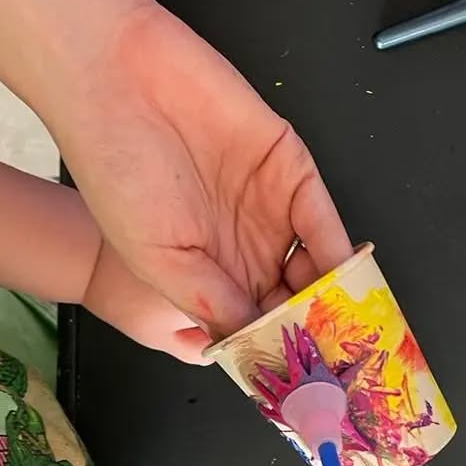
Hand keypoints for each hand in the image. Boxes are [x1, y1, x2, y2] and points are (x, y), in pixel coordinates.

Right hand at [59, 0, 353, 339]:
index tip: (299, 385)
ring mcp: (268, 208)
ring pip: (314, 265)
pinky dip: (339, 252)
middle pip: (291, 299)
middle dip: (314, 331)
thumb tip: (251, 345)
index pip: (252, 324)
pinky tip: (349, 282)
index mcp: (204, 272)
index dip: (275, 351)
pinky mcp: (289, 168)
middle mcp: (241, 245)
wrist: (114, 79)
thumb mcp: (157, 258)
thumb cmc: (115, 171)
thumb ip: (211, 302)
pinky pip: (322, 219)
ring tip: (351, 334)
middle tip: (338, 367)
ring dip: (333, 298)